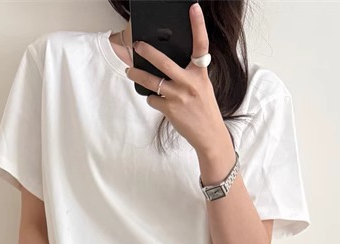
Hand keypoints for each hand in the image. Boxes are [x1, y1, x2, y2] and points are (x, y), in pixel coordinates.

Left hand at [125, 2, 226, 154]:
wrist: (209, 135)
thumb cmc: (204, 109)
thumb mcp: (202, 86)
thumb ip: (189, 74)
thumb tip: (166, 65)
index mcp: (200, 73)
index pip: (201, 44)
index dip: (198, 25)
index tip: (194, 8)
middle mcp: (190, 82)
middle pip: (164, 62)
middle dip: (147, 52)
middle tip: (137, 45)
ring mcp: (179, 97)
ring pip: (152, 82)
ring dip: (137, 76)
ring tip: (129, 71)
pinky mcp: (171, 110)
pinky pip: (153, 99)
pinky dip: (153, 99)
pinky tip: (158, 101)